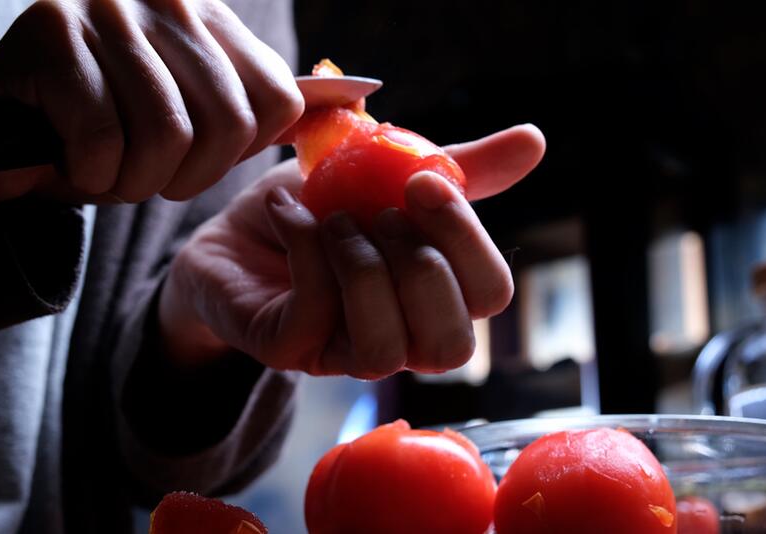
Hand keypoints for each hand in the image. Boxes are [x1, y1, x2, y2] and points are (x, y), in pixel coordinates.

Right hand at [0, 0, 302, 202]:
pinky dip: (90, 176)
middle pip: (227, 123)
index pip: (277, 99)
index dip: (239, 152)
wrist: (2, 126)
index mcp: (211, 18)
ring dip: (134, 182)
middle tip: (145, 177)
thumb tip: (358, 103)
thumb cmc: (109, 129)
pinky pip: (103, 142)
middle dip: (186, 179)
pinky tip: (70, 163)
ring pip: (166, 136)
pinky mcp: (50, 32)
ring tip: (107, 172)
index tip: (195, 159)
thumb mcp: (193, 113)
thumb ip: (259, 106)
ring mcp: (107, 9)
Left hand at [159, 124, 545, 378]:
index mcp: (433, 296)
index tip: (423, 183)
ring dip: (364, 270)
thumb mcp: (389, 176)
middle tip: (380, 212)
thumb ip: (457, 168)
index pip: (490, 296)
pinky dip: (307, 252)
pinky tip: (289, 213)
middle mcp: (399, 337)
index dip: (466, 240)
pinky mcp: (287, 348)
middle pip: (452, 345)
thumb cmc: (319, 210)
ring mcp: (340, 352)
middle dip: (420, 266)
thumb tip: (534, 140)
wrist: (232, 229)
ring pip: (385, 351)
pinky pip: (315, 316)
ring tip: (334, 222)